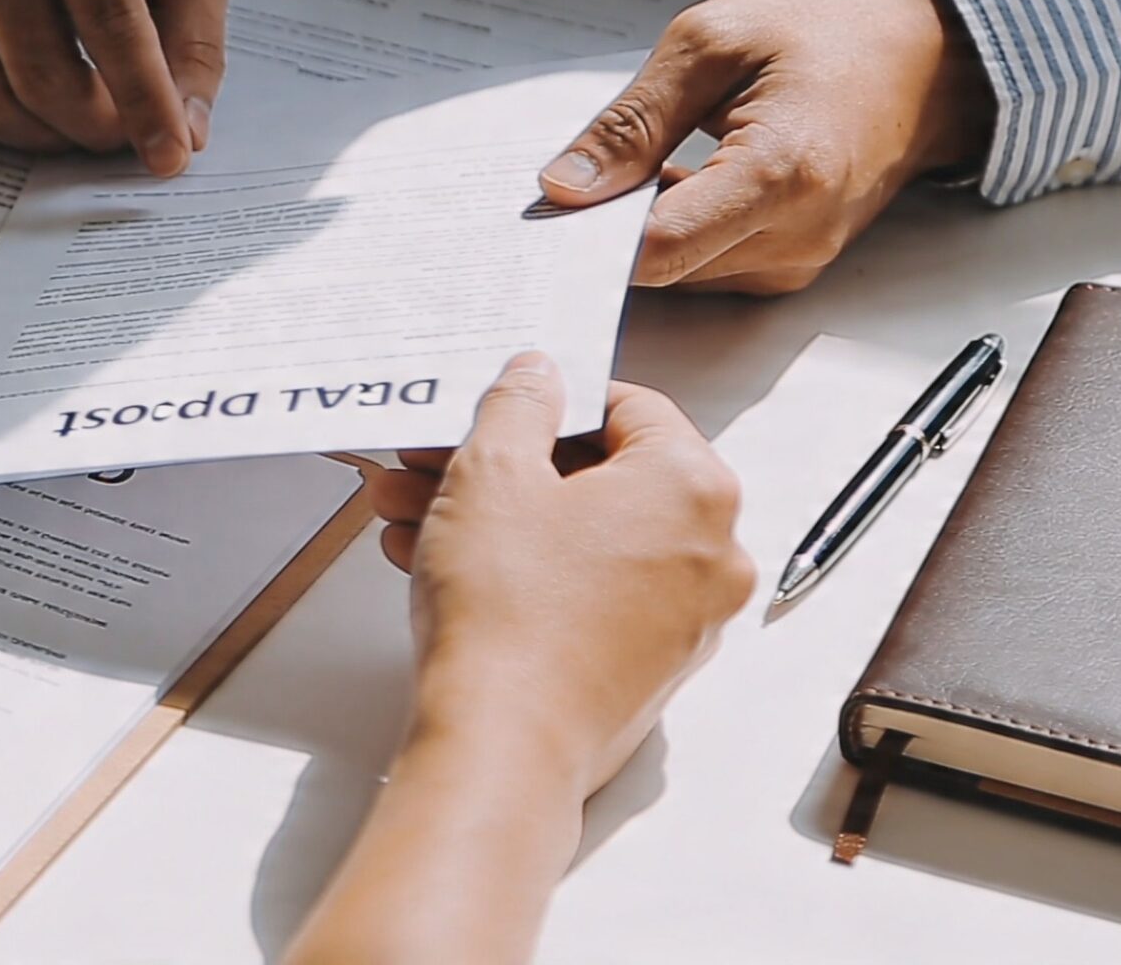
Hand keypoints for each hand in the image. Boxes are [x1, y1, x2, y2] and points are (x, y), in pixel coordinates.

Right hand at [0, 0, 229, 176]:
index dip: (145, 100)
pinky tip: (38, 109)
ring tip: (87, 116)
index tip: (171, 157)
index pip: (110, 25)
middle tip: (127, 132)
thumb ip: (195, 45)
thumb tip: (185, 133)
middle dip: (97, 128)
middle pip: (46, 79)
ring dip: (52, 138)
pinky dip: (6, 133)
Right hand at [368, 355, 752, 797]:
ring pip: (581, 538)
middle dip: (503, 463)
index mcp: (693, 488)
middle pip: (599, 477)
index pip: (630, 407)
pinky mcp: (643, 666)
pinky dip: (521, 569)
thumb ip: (517, 403)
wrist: (500, 745)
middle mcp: (708, 553)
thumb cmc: (507, 612)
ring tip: (412, 513)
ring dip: (495, 516)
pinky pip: (582, 591)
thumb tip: (537, 376)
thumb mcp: (491, 471)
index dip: (550, 397)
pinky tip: (439, 561)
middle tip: (435, 457)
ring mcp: (681, 618)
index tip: (499, 403)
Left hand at [538, 0, 996, 293]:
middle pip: (662, 271)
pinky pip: (708, 268)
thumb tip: (562, 187)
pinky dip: (672, 236)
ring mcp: (798, 259)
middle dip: (600, 236)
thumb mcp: (711, 43)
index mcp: (779, 172)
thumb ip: (632, 122)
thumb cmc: (827, 34)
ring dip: (635, 237)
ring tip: (614, 173)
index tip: (538, 213)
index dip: (586, 238)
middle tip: (558, 186)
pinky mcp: (793, 264)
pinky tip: (654, 189)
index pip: (658, 247)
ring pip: (680, 276)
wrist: (925, 59)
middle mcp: (795, 235)